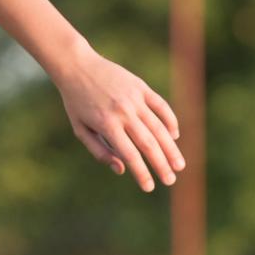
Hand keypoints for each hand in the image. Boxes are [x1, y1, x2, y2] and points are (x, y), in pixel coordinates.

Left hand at [50, 46, 184, 192]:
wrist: (77, 66)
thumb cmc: (76, 102)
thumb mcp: (80, 129)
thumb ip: (99, 151)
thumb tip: (121, 170)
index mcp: (106, 125)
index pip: (130, 155)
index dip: (142, 173)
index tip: (150, 188)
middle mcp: (123, 112)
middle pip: (149, 144)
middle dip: (161, 165)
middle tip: (171, 181)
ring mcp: (134, 98)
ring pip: (159, 127)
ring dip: (171, 148)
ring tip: (179, 165)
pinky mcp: (141, 87)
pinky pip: (161, 106)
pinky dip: (170, 121)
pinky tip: (174, 136)